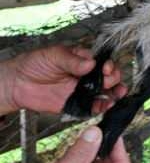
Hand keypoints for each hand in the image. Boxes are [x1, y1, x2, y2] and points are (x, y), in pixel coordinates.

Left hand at [1, 46, 126, 115]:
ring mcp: (83, 90)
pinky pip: (94, 107)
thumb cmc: (36, 63)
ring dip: (114, 93)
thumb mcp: (54, 55)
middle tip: (106, 81)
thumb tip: (91, 63)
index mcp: (84, 60)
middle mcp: (87, 76)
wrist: (18, 83)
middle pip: (109, 77)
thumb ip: (73, 60)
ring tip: (117, 94)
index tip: (105, 68)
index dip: (108, 65)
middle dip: (112, 79)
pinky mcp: (77, 104)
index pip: (103, 62)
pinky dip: (102, 107)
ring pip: (106, 92)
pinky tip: (106, 105)